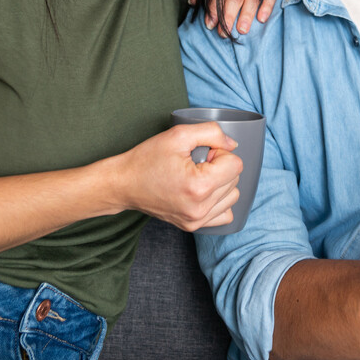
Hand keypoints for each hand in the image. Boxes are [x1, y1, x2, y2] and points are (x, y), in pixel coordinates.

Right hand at [110, 122, 242, 231]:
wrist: (124, 184)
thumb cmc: (147, 159)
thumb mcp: (178, 135)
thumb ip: (212, 133)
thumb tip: (233, 144)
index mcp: (199, 186)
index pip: (236, 164)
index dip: (219, 152)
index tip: (200, 153)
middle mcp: (200, 208)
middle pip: (235, 180)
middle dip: (219, 167)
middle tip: (195, 163)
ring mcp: (197, 221)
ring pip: (232, 196)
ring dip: (221, 183)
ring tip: (197, 176)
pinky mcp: (192, 226)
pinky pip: (224, 214)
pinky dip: (219, 201)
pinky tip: (202, 192)